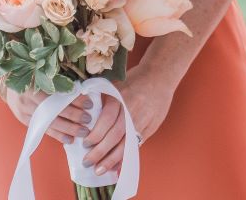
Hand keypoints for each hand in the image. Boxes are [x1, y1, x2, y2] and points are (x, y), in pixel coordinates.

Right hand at [3, 86, 89, 144]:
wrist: (9, 87)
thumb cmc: (32, 78)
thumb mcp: (43, 75)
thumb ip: (60, 82)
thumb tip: (84, 90)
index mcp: (34, 83)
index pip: (58, 94)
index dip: (74, 99)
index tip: (89, 104)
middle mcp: (28, 99)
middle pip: (53, 110)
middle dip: (73, 116)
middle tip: (88, 119)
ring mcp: (25, 112)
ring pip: (49, 122)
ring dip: (68, 128)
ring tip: (83, 132)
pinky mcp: (25, 121)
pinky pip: (43, 130)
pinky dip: (57, 135)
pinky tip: (69, 139)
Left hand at [81, 62, 178, 176]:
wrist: (160, 75)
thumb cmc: (134, 81)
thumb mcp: (116, 86)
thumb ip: (103, 102)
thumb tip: (86, 123)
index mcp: (121, 97)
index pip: (106, 120)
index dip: (95, 134)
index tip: (85, 144)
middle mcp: (132, 109)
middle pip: (115, 135)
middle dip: (100, 152)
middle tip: (88, 163)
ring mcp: (143, 119)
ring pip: (127, 143)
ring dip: (112, 159)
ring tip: (100, 170)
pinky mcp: (151, 126)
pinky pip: (137, 145)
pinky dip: (126, 157)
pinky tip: (118, 167)